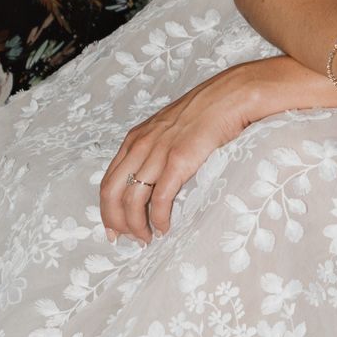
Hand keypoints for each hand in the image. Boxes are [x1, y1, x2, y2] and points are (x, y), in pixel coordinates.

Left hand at [100, 65, 260, 242]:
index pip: (107, 180)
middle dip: (115, 222)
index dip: (106, 209)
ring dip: (136, 226)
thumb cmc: (204, 114)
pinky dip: (159, 218)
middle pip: (112, 193)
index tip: (113, 229)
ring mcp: (158, 152)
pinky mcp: (179, 159)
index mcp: (135, 139)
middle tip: (125, 240)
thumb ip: (155, 151)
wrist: (230, 96)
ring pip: (132, 199)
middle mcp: (140, 145)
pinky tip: (164, 227)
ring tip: (147, 238)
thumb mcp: (167, 130)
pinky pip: (160, 197)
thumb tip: (151, 180)